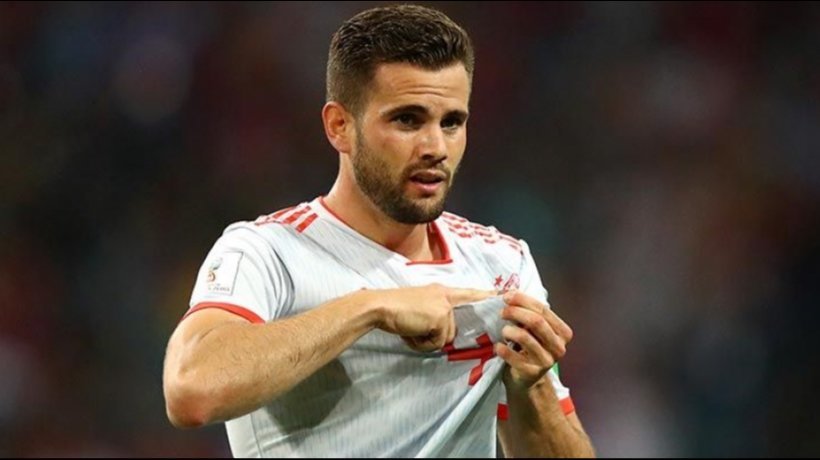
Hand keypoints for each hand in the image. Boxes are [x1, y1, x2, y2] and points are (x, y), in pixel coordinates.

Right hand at [366, 283, 495, 351]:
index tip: (506, 294)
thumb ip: (435, 314)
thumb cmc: (394, 309)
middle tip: (421, 327)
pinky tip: (411, 332)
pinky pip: (437, 342)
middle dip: (438, 334)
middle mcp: (446, 296)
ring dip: (428, 340)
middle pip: (455, 326)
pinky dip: (422, 343)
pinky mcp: (440, 318)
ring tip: (411, 329)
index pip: (470, 293)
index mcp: (442, 291)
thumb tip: (443, 334)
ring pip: (446, 337)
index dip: (488, 295)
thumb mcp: (419, 306)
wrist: (380, 307)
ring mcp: (445, 307)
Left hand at [495, 290, 573, 389]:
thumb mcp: (535, 330)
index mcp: (563, 333)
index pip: (543, 310)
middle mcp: (559, 347)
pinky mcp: (532, 373)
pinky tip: (498, 346)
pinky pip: (513, 356)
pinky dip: (503, 349)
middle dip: (516, 312)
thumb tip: (510, 292)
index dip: (524, 300)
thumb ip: (530, 313)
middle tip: (502, 312)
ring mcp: (547, 361)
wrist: (525, 379)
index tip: (507, 296)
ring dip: (509, 330)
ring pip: (524, 337)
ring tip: (503, 331)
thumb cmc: (529, 349)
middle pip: (536, 321)